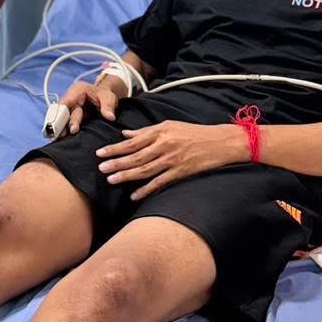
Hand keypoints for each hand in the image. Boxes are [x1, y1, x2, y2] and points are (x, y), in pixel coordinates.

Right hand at [57, 78, 120, 135]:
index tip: (61, 123)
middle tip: (61, 135)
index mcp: (77, 90)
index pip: (66, 101)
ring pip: (63, 120)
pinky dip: (65, 131)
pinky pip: (66, 124)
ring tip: (59, 139)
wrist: (104, 97)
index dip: (61, 113)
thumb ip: (108, 106)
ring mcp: (71, 109)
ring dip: (61, 129)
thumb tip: (110, 117)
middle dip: (60, 124)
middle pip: (62, 112)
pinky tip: (62, 140)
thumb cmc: (104, 95)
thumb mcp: (108, 98)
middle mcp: (71, 99)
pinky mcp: (72, 117)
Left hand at [96, 120, 247, 199]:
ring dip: (127, 175)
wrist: (220, 142)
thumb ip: (146, 131)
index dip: (115, 148)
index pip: (132, 141)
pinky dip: (146, 189)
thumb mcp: (169, 125)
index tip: (100, 153)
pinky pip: (160, 182)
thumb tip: (125, 133)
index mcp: (160, 131)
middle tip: (100, 168)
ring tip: (111, 180)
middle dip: (117, 162)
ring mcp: (172, 160)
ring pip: (145, 169)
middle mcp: (164, 145)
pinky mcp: (181, 172)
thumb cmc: (193, 132)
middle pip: (136, 156)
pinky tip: (134, 195)